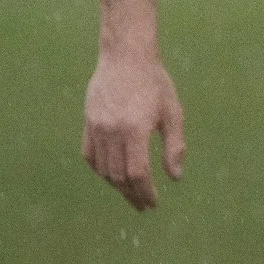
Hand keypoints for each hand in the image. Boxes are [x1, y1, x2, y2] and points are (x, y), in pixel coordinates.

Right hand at [83, 51, 185, 210]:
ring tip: (132, 194)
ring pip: (103, 169)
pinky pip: (90, 156)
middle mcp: (112, 131)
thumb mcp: (173, 112)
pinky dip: (101, 170)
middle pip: (119, 176)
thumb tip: (176, 177)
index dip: (145, 192)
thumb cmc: (155, 83)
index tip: (153, 203)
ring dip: (117, 186)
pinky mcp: (87, 123)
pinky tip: (113, 177)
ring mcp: (96, 128)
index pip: (137, 173)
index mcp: (135, 129)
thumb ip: (174, 146)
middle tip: (144, 206)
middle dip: (133, 195)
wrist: (125, 57)